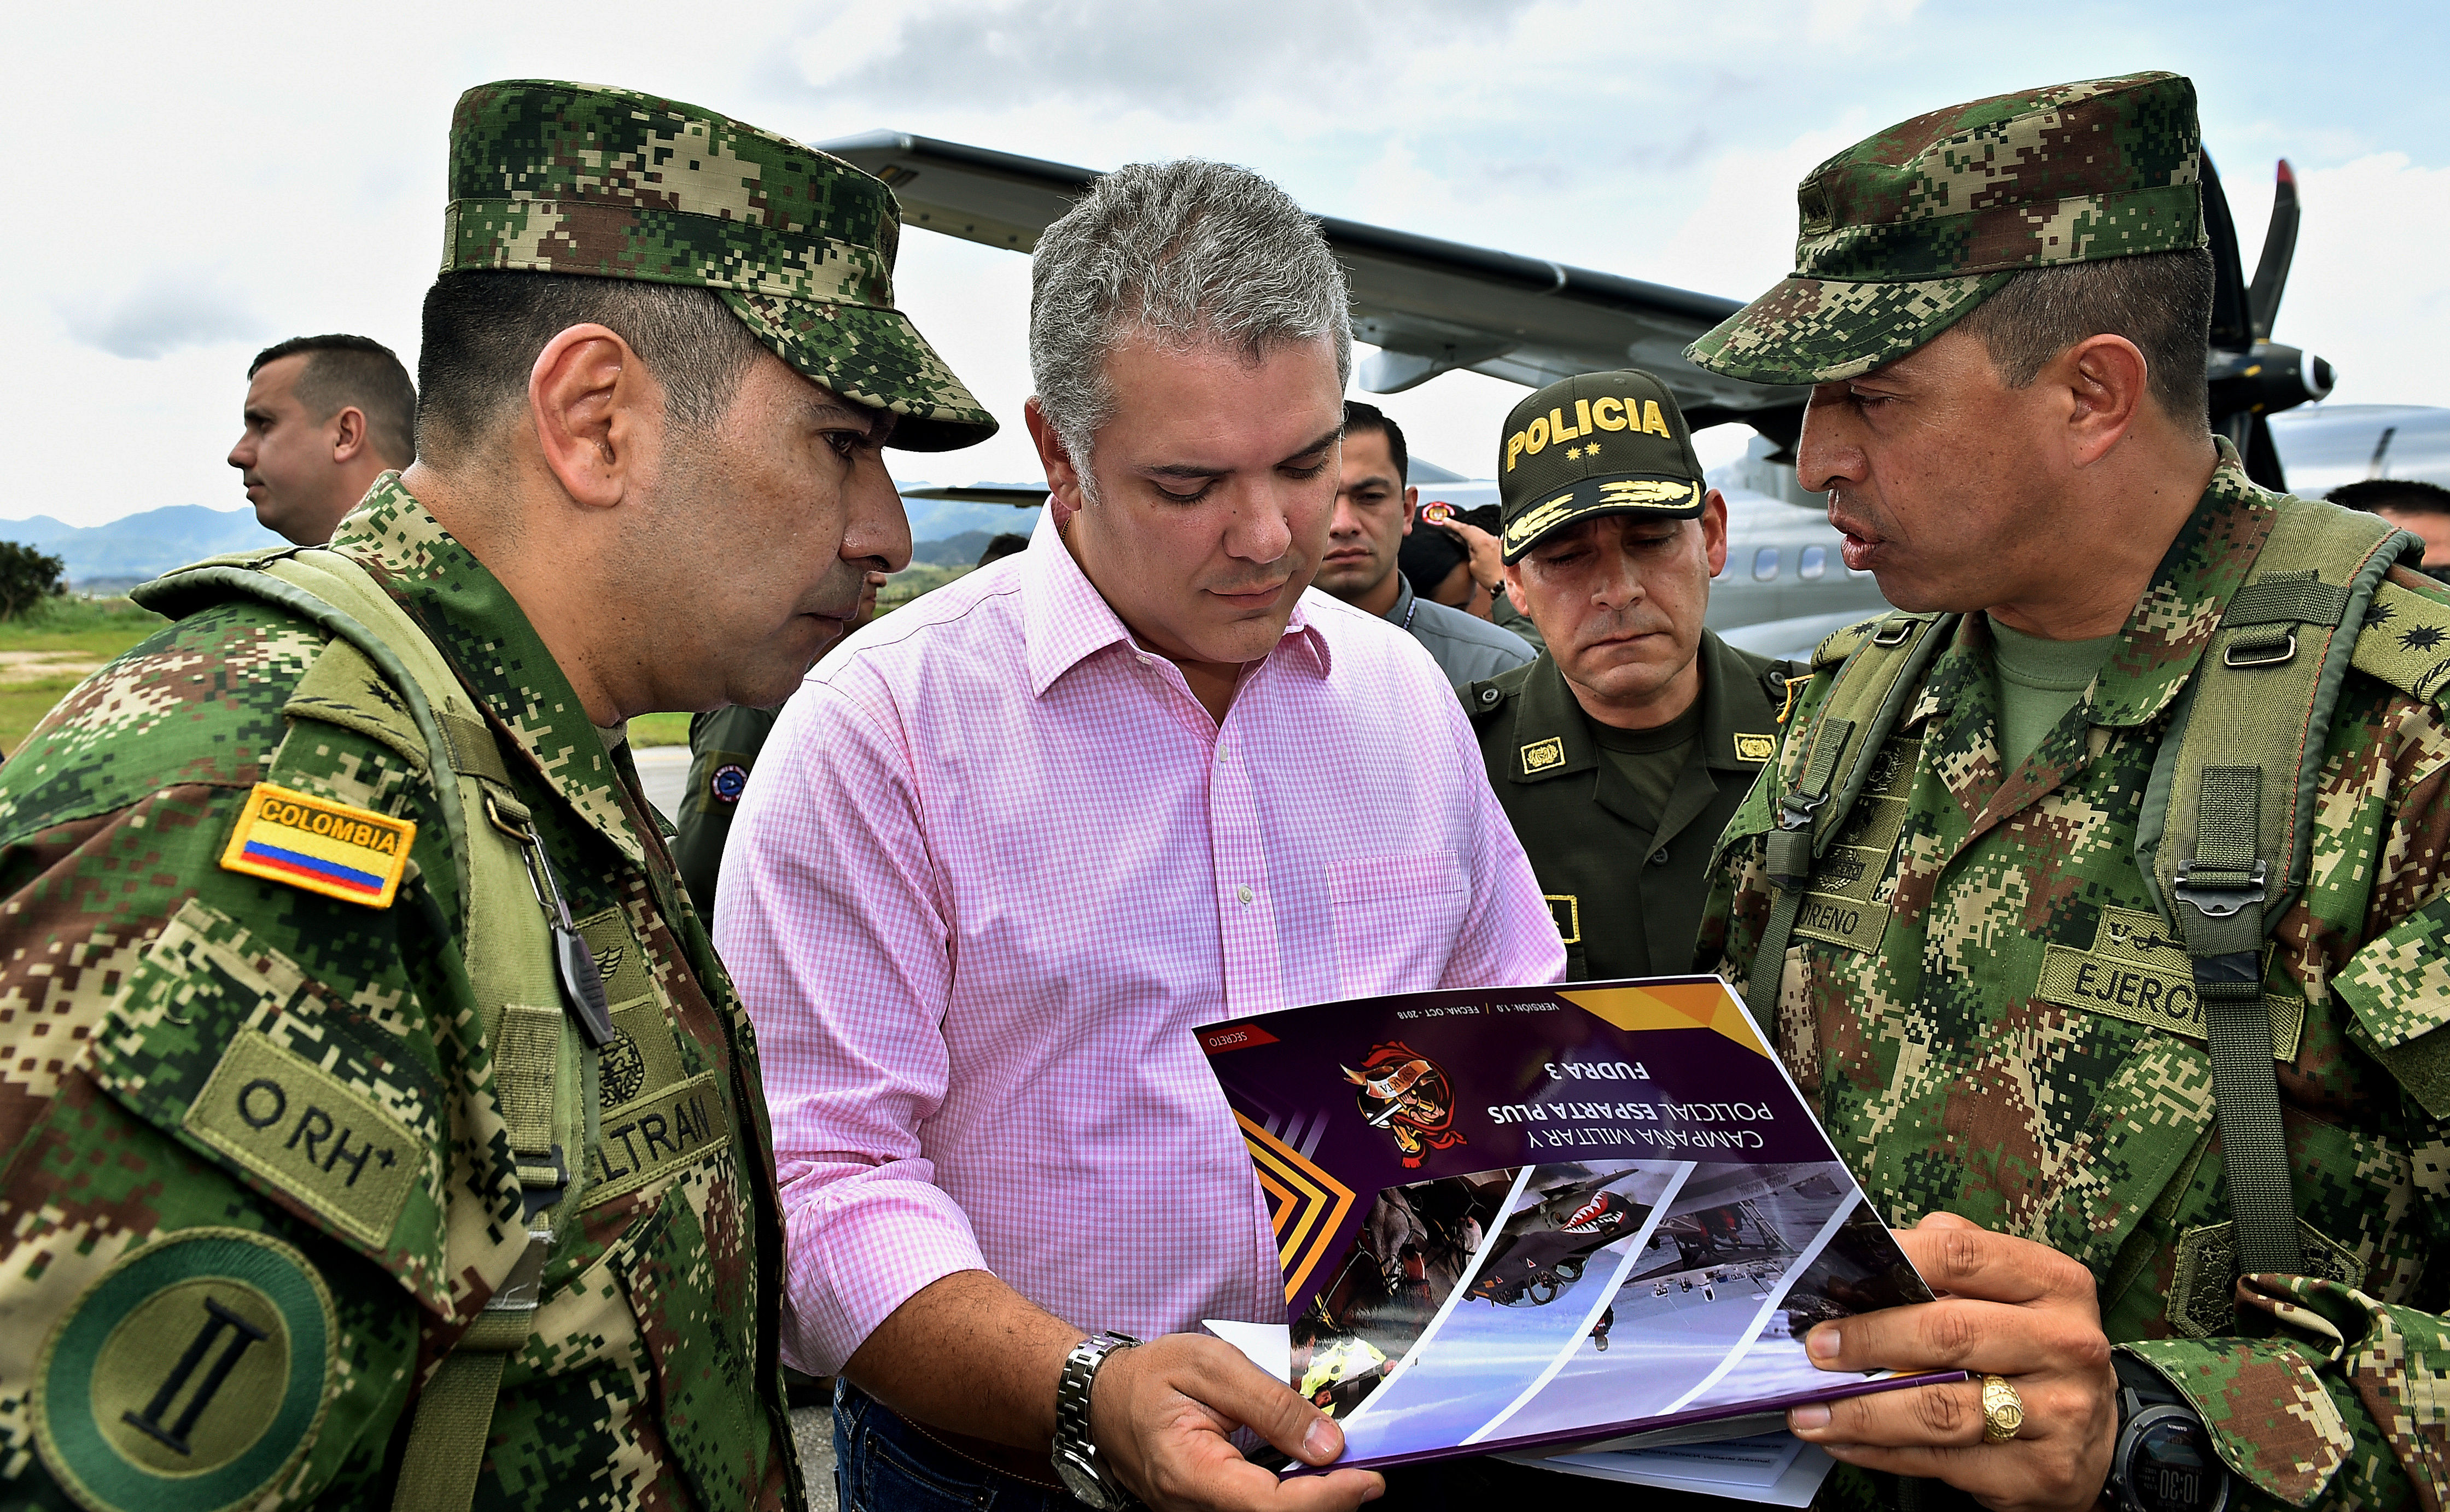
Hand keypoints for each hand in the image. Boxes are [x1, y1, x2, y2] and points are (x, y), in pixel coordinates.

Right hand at [1090, 1333, 1383, 1511]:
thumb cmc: (1151, 1375)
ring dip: (1312, 1505)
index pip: (1270, 1507)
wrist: (1101, 1397)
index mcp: (1191, 1472)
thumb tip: (1328, 1443)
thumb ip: (1271, 1403)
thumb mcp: (1211, 1365)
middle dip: (1329, 1506)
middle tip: (1368, 1476)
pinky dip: (1290, 1502)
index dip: (1327, 1499)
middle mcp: (1192, 1509)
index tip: (1370, 1479)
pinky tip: (1311, 1480)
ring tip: (1345, 1476)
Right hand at [1428, 517, 1505, 598]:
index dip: (1453, 524)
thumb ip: (1469, 551)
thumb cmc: (1491, 578)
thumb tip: (1469, 545)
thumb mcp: (1473, 566)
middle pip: (1473, 528)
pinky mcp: (1501, 547)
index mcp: (1482, 542)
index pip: (1464, 529)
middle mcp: (1491, 539)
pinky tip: (1476, 543)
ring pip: (1481, 533)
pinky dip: (1480, 538)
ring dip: (1472, 533)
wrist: (1506, 585)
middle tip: (1452, 527)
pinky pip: (1487, 538)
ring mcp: (1497, 542)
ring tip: (1462, 536)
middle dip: (1462, 528)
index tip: (1446, 521)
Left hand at [1785, 1213, 2115, 1511]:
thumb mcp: (2013, 1290)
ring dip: (1861, 1410)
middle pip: (1950, 1333)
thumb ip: (1952, 1261)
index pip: (1963, 1255)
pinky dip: (1881, 1451)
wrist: (2095, 1432)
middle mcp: (2066, 1345)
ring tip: (1809, 1409)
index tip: (1838, 1277)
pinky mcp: (2037, 1472)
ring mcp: (2057, 1413)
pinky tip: (1843, 1441)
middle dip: (1869, 1339)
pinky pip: (1941, 1461)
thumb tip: (1872, 1253)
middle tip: (1816, 1348)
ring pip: (1940, 1408)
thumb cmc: (2031, 1346)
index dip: (1894, 1261)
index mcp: (2055, 1284)